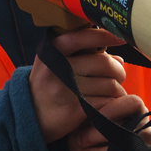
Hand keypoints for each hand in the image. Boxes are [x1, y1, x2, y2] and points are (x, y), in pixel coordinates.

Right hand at [29, 26, 126, 143]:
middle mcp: (58, 67)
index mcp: (53, 51)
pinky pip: (106, 103)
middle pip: (105, 63)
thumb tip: (119, 58)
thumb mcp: (55, 62)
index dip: (106, 35)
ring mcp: (66, 89)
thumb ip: (84, 56)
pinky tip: (106, 105)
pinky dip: (112, 104)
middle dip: (118, 70)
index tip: (121, 38)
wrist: (29, 114)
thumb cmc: (47, 85)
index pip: (83, 37)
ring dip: (117, 90)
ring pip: (110, 86)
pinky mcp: (75, 110)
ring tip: (111, 93)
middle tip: (118, 75)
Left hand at [67, 95, 150, 150]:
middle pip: (124, 131)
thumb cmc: (100, 130)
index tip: (92, 115)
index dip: (113, 108)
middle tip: (81, 139)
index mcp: (139, 112)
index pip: (134, 103)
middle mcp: (148, 132)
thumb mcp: (91, 122)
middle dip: (96, 136)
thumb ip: (81, 127)